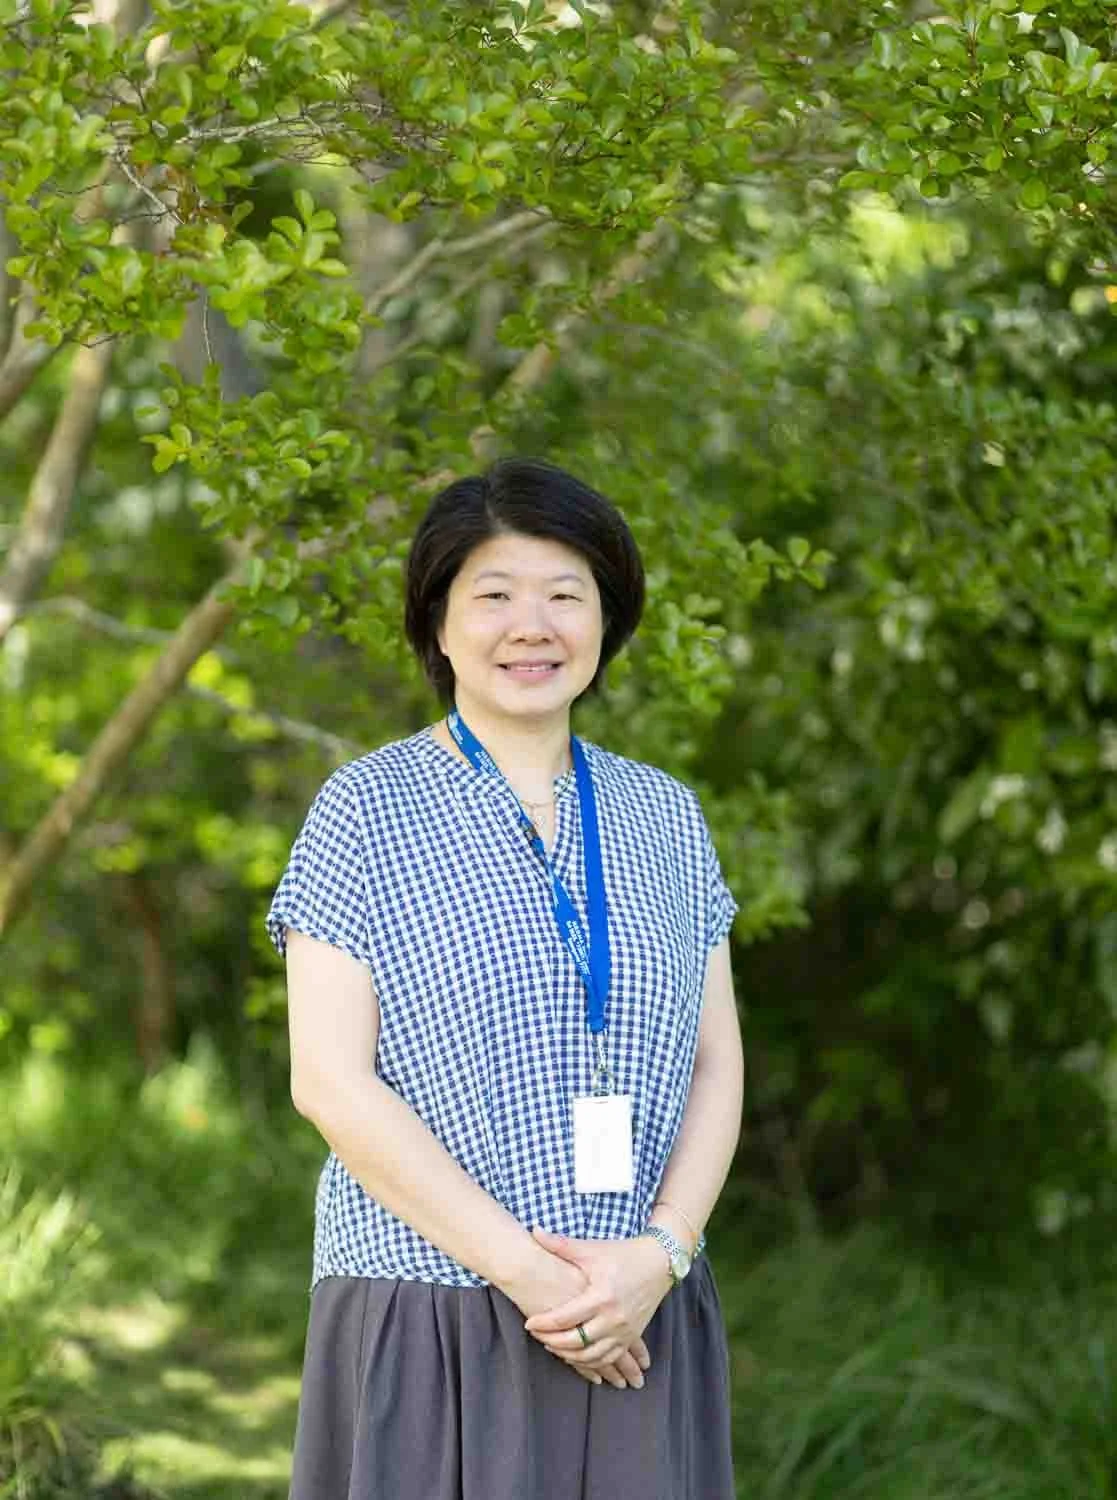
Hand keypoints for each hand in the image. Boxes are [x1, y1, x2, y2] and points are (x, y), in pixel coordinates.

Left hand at [500, 1242, 650, 1389]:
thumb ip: (561, 1244)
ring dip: (569, 1355)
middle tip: (537, 1336)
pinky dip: (590, 1362)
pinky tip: (576, 1356)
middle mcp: (613, 1318)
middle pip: (576, 1342)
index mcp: (601, 1296)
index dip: (544, 1323)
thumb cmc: (622, 1254)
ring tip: (552, 1347)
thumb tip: (534, 1230)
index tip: (529, 1323)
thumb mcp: (591, 1249)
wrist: (659, 1262)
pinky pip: (608, 1358)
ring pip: (592, 1356)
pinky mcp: (631, 1336)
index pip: (565, 1318)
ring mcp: (624, 1330)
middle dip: (553, 1342)